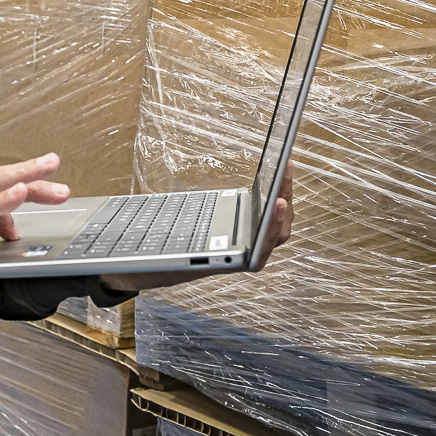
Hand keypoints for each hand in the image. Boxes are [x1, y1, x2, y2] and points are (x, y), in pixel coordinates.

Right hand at [98, 167, 294, 291]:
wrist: (149, 270)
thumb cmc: (152, 264)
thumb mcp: (156, 256)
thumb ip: (166, 249)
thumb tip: (150, 244)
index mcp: (225, 265)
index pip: (259, 253)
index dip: (271, 229)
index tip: (279, 202)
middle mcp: (239, 257)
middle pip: (276, 235)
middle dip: (285, 205)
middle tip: (286, 170)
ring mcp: (243, 243)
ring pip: (275, 227)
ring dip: (284, 197)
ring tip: (286, 166)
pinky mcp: (241, 231)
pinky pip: (265, 217)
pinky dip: (273, 197)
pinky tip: (274, 177)